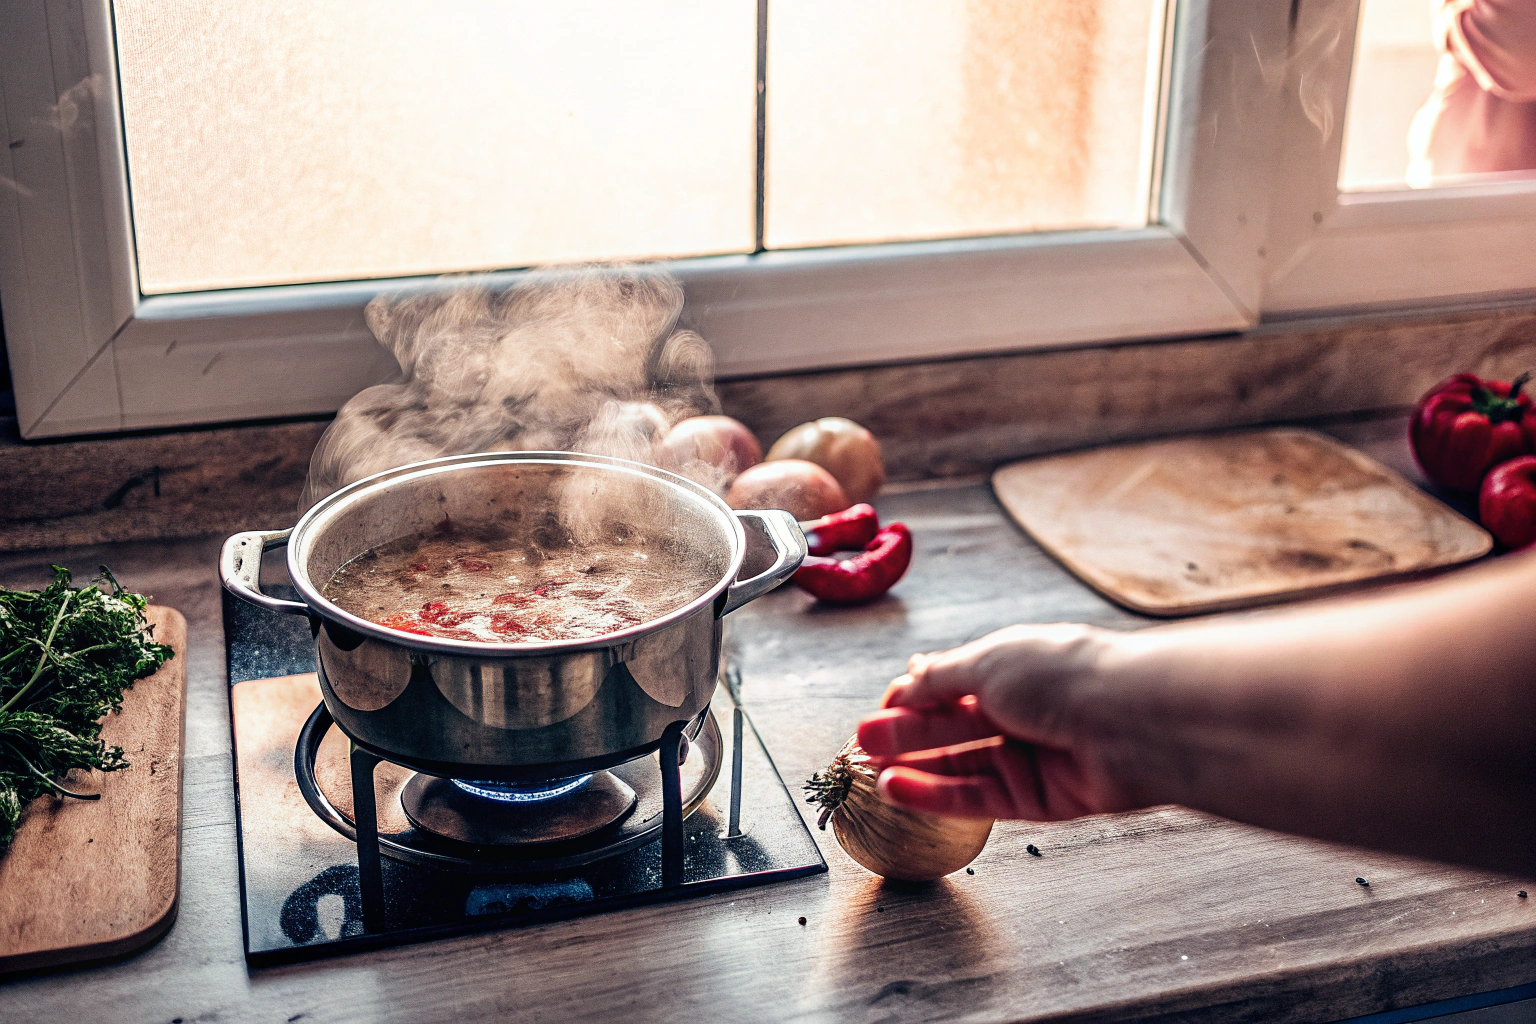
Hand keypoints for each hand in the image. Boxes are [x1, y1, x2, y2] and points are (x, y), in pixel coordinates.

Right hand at [857, 624, 1144, 820]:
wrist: (1130, 721)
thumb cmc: (1066, 676)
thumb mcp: (988, 662)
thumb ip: (941, 678)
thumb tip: (907, 679)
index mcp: (1009, 667)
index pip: (948, 684)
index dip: (911, 696)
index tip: (878, 709)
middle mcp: (1017, 711)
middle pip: (947, 726)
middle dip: (903, 732)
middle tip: (861, 742)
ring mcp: (1025, 756)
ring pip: (955, 764)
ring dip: (911, 765)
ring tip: (871, 768)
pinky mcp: (1033, 799)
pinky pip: (973, 798)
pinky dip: (933, 793)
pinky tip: (899, 787)